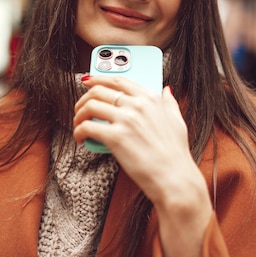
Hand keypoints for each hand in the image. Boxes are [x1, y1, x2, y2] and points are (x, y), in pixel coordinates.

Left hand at [73, 76, 192, 203]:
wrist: (174, 178)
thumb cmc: (175, 153)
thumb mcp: (177, 121)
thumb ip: (169, 103)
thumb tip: (166, 90)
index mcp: (150, 98)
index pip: (118, 81)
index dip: (98, 79)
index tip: (88, 82)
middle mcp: (136, 104)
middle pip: (99, 90)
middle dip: (83, 98)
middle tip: (80, 108)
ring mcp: (125, 120)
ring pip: (89, 106)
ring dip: (78, 114)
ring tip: (78, 124)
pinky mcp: (115, 137)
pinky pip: (87, 127)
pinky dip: (78, 131)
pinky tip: (80, 138)